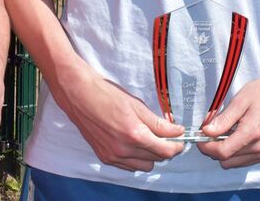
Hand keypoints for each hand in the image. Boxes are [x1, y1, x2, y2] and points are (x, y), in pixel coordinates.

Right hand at [53, 64, 184, 171]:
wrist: (79, 94)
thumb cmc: (106, 94)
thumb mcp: (136, 105)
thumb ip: (158, 123)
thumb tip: (177, 132)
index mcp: (135, 135)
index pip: (166, 151)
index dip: (177, 145)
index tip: (180, 138)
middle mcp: (124, 150)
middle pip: (156, 159)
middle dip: (163, 148)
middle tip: (162, 134)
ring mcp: (113, 156)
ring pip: (143, 166)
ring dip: (149, 155)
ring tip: (145, 137)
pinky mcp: (104, 157)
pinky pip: (128, 166)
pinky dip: (134, 157)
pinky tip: (130, 142)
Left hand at [197, 68, 259, 167]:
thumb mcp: (239, 101)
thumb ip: (223, 120)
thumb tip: (206, 132)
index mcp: (251, 134)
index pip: (222, 152)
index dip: (206, 147)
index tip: (198, 136)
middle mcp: (259, 149)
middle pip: (226, 160)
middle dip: (213, 148)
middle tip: (209, 130)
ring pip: (233, 163)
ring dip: (223, 150)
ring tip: (222, 131)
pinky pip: (243, 160)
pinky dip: (234, 151)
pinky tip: (233, 135)